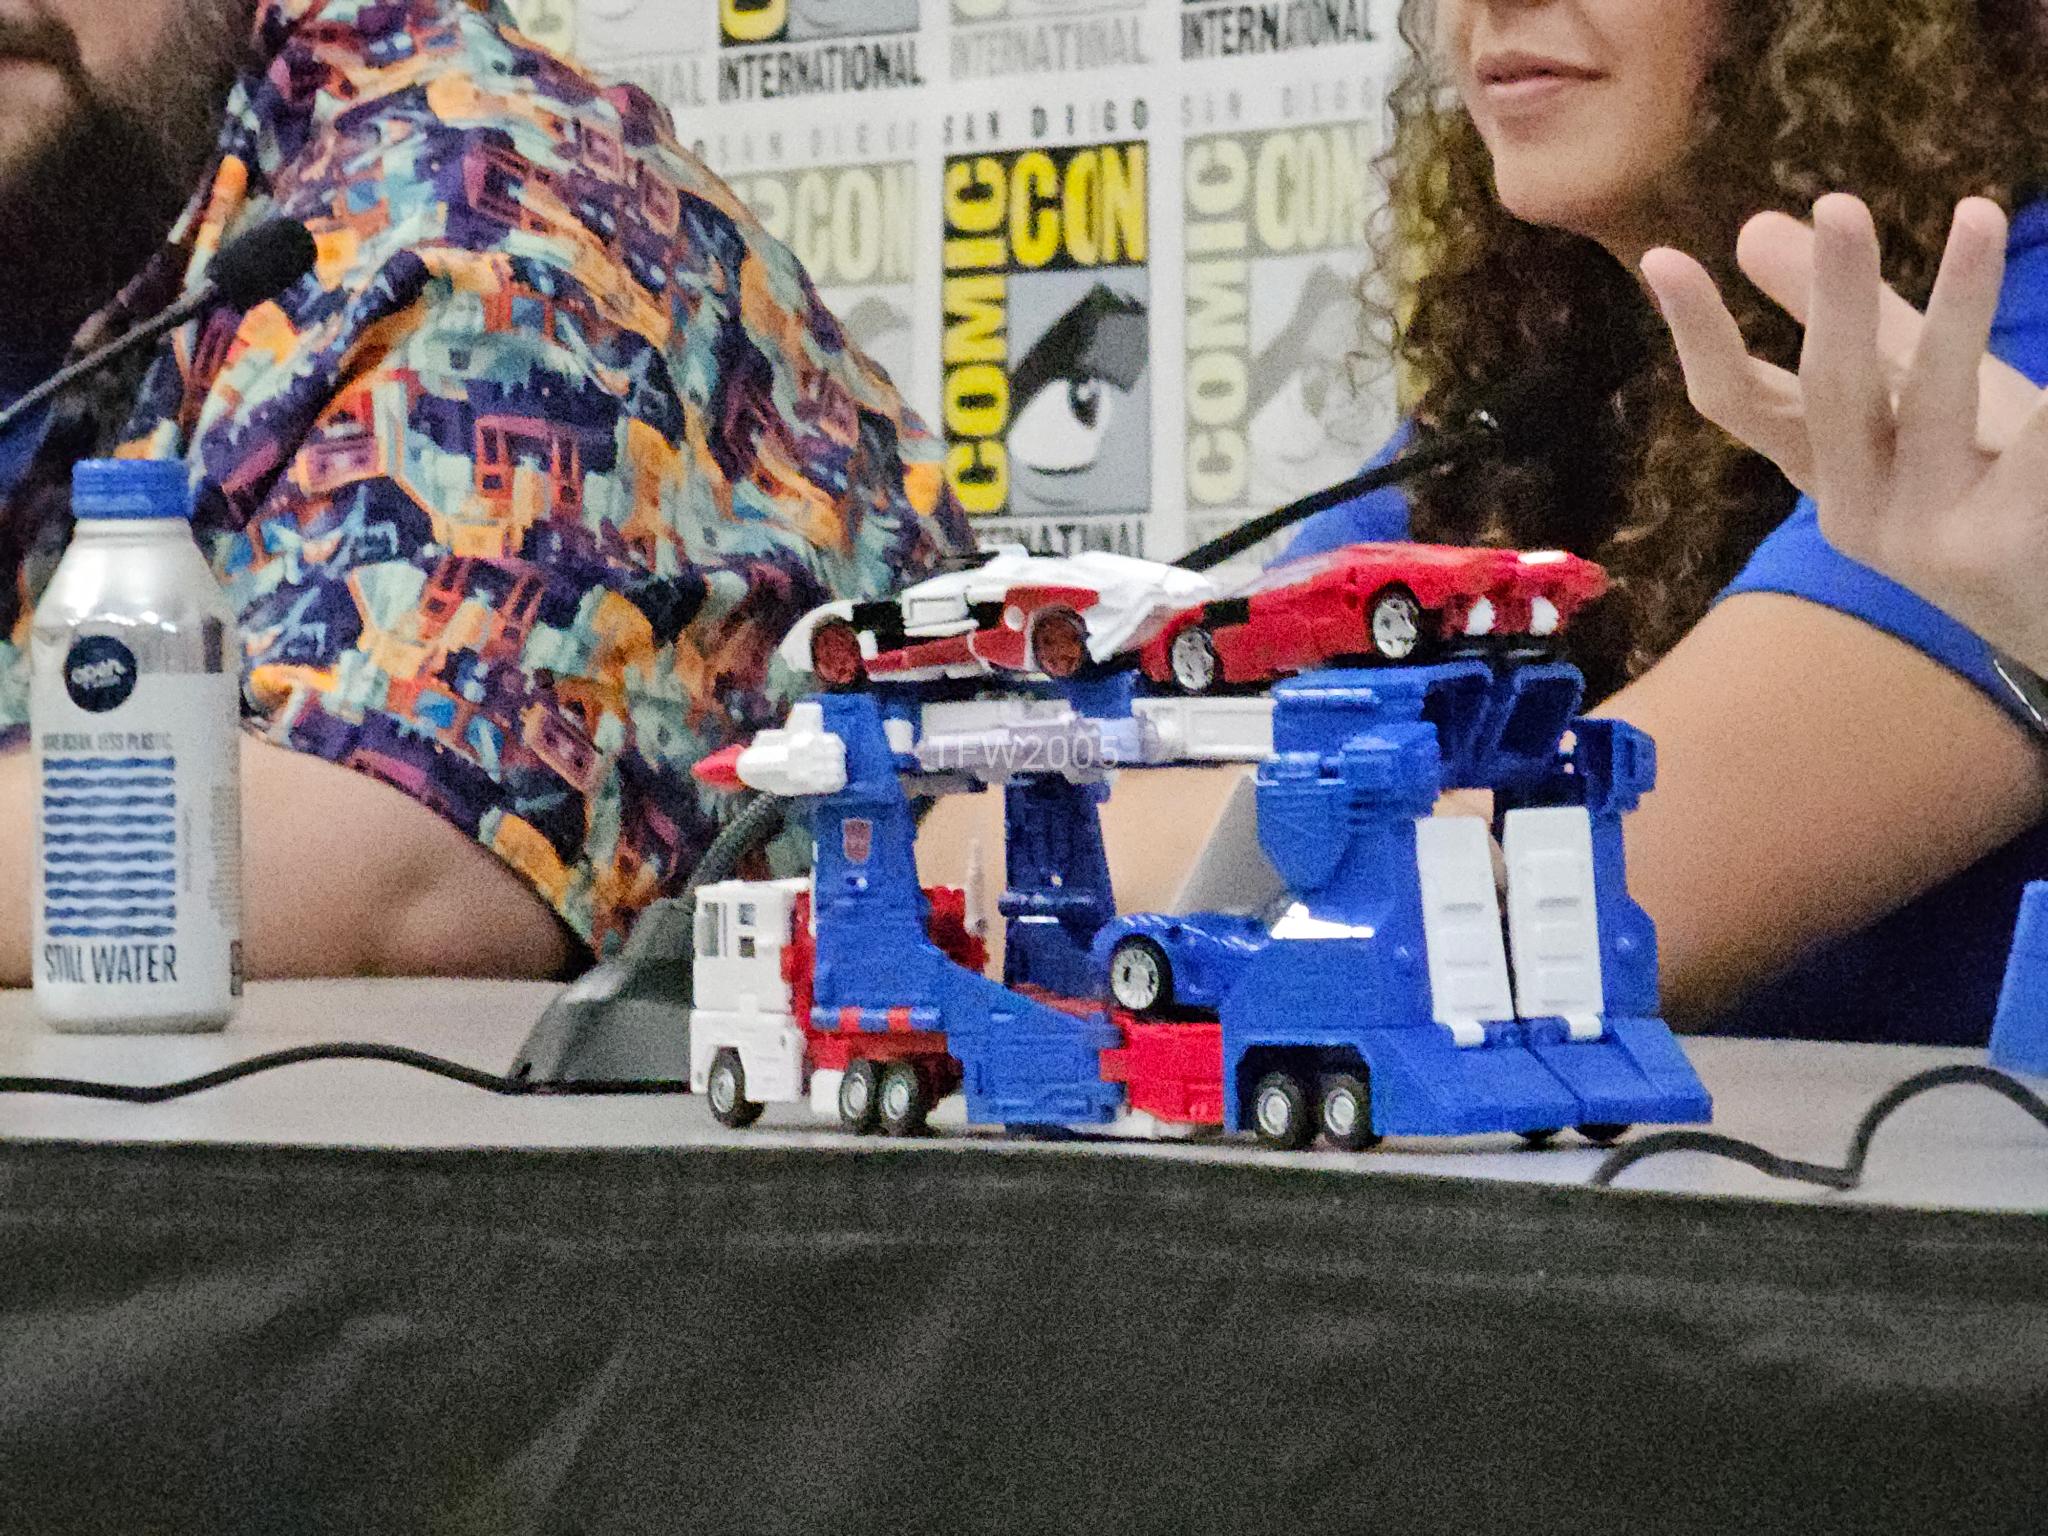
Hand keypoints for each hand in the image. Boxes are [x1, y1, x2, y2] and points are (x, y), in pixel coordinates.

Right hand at [1642, 194, 2047, 675]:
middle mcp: (1859, 510)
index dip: (1697, 332)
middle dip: (1832, 297)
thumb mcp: (1908, 399)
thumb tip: (1750, 227)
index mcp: (1825, 472)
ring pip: (1937, 398)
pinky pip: (2036, 447)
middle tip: (1840, 206)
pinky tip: (2045, 383)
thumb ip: (1837, 318)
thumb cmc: (1984, 489)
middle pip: (1830, 392)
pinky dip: (2044, 409)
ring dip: (1958, 301)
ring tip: (1980, 215)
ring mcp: (1932, 537)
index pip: (1738, 401)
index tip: (1661, 257)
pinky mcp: (2013, 546)